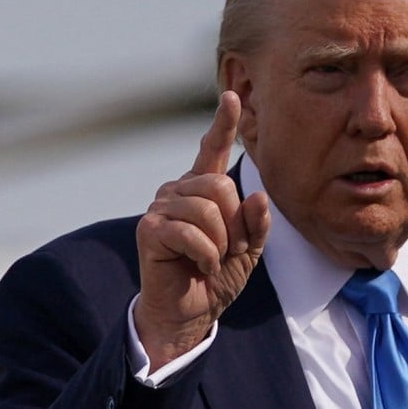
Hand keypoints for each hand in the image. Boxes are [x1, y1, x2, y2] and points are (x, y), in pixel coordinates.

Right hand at [134, 91, 269, 370]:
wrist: (190, 313)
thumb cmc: (216, 277)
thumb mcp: (249, 249)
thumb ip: (257, 223)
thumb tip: (257, 196)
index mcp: (203, 190)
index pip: (212, 149)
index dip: (223, 123)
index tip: (233, 96)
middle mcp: (179, 190)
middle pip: (220, 186)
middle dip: (235, 225)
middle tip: (230, 250)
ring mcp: (161, 207)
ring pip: (207, 209)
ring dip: (221, 243)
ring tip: (214, 260)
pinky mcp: (150, 229)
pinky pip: (191, 232)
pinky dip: (206, 255)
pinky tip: (202, 266)